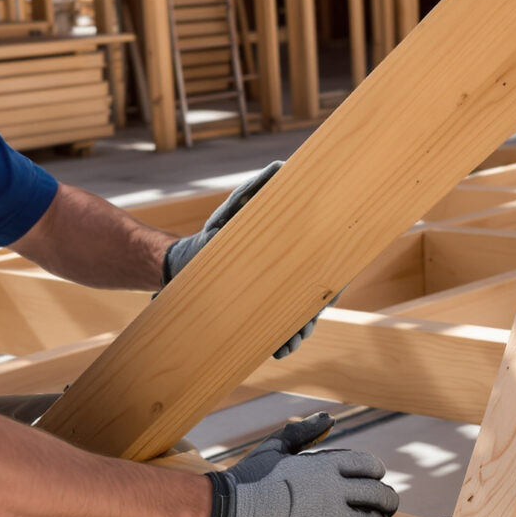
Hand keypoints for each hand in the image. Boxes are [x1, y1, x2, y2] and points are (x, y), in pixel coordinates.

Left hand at [158, 160, 325, 359]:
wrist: (183, 264)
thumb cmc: (217, 233)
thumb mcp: (237, 210)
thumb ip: (258, 190)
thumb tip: (279, 167)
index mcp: (290, 256)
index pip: (318, 270)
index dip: (329, 283)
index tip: (332, 293)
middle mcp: (286, 280)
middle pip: (309, 301)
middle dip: (311, 316)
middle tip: (306, 326)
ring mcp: (272, 299)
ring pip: (294, 319)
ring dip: (297, 334)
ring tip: (290, 345)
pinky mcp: (257, 313)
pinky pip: (275, 329)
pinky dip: (279, 340)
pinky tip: (279, 349)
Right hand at [195, 413, 398, 516]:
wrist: (227, 514)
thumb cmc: (251, 476)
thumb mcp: (277, 446)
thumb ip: (305, 431)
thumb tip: (330, 418)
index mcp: (327, 468)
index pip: (371, 468)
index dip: (378, 472)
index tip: (377, 478)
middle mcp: (334, 497)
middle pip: (379, 498)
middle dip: (388, 501)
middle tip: (388, 505)